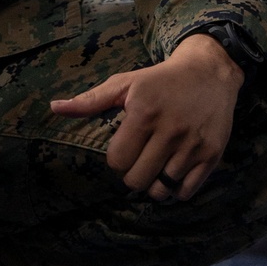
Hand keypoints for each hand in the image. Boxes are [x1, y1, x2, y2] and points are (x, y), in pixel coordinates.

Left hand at [50, 33, 244, 200]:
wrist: (209, 73)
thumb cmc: (160, 80)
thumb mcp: (125, 83)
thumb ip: (91, 100)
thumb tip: (55, 108)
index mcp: (143, 113)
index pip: (117, 160)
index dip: (117, 158)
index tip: (125, 148)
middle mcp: (169, 130)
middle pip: (136, 180)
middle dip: (133, 174)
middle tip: (139, 160)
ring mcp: (192, 145)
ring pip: (161, 190)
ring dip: (154, 184)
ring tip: (156, 167)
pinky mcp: (211, 155)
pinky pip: (185, 192)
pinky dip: (176, 189)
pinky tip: (173, 172)